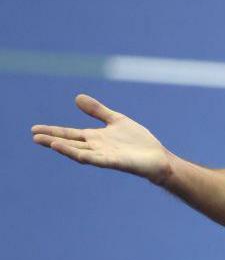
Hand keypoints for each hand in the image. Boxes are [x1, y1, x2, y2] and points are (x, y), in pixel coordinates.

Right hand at [31, 94, 171, 184]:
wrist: (156, 157)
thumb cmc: (137, 141)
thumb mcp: (116, 120)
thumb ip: (97, 110)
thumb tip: (76, 97)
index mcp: (95, 137)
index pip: (69, 134)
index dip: (53, 130)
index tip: (34, 129)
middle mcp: (96, 147)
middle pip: (70, 143)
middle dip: (52, 139)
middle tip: (34, 136)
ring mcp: (104, 155)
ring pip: (79, 152)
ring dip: (64, 148)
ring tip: (48, 142)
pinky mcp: (114, 162)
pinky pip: (96, 159)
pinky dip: (84, 155)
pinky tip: (76, 152)